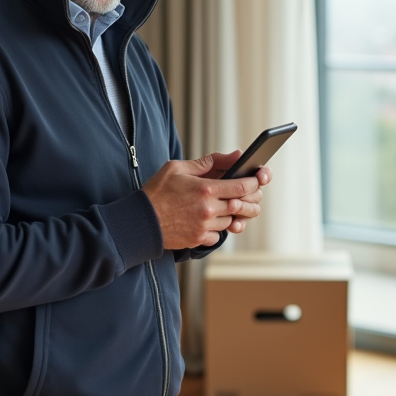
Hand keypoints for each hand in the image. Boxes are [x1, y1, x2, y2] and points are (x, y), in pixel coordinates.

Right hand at [142, 153, 269, 248]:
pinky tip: (206, 221)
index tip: (256, 179)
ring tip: (218, 205)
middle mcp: (209, 210)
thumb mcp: (178, 168)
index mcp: (206, 189)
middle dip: (246, 200)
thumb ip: (209, 162)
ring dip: (229, 214)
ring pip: (230, 221)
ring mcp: (204, 227)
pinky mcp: (198, 239)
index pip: (243, 187)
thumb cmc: (157, 192)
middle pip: (241, 206)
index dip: (253, 183)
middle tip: (243, 194)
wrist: (139, 220)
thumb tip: (235, 155)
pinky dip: (216, 229)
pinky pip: (218, 236)